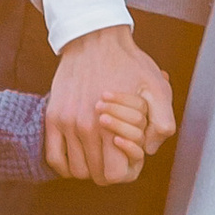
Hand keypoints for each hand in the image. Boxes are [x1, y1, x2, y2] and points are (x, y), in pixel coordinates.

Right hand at [45, 25, 175, 183]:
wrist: (95, 39)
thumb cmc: (129, 64)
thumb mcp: (157, 88)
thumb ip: (162, 122)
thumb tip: (149, 149)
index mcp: (111, 126)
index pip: (114, 175)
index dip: (127, 170)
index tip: (131, 156)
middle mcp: (85, 129)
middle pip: (96, 176)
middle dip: (110, 169)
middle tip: (117, 152)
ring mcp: (66, 124)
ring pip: (76, 171)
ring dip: (89, 167)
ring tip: (101, 150)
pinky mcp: (53, 117)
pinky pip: (54, 158)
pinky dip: (66, 165)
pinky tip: (79, 154)